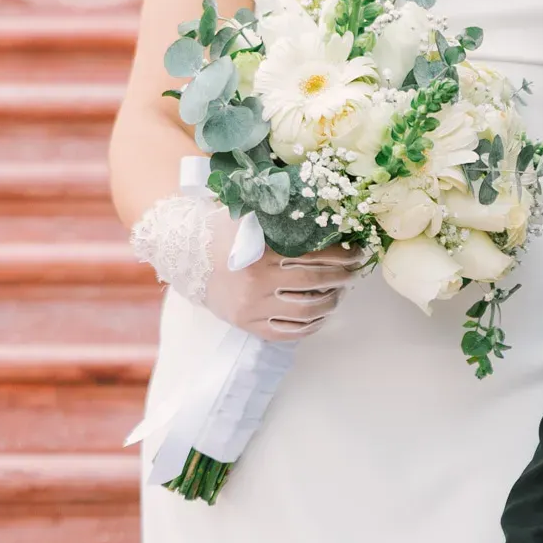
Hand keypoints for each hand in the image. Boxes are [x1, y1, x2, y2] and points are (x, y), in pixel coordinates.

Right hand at [203, 212, 361, 340]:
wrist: (185, 259)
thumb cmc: (222, 234)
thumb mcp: (247, 217)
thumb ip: (279, 214)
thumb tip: (322, 209)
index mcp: (260, 253)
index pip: (313, 255)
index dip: (341, 255)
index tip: (357, 253)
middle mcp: (257, 283)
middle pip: (314, 283)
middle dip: (342, 278)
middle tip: (354, 273)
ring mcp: (253, 308)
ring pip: (306, 312)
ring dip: (330, 303)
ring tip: (339, 294)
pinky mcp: (249, 326)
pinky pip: (288, 333)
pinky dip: (311, 326)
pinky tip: (321, 315)